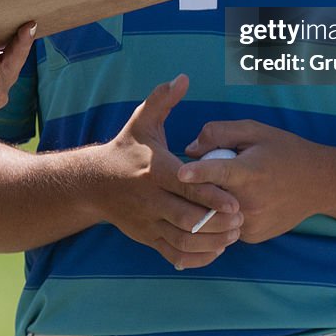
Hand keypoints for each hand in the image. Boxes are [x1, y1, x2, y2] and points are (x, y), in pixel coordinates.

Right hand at [91, 75, 242, 269]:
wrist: (93, 183)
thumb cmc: (125, 149)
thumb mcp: (141, 121)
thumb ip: (163, 100)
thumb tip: (182, 78)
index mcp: (154, 170)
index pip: (186, 186)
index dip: (211, 196)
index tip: (235, 202)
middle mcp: (150, 198)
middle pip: (187, 218)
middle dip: (216, 223)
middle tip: (241, 220)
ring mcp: (148, 221)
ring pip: (182, 240)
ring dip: (210, 242)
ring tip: (233, 235)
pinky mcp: (147, 237)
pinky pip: (173, 254)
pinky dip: (196, 257)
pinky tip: (215, 250)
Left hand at [179, 120, 329, 243]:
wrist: (318, 184)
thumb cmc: (283, 151)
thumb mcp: (254, 131)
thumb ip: (219, 133)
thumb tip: (190, 150)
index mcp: (250, 172)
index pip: (219, 173)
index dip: (198, 173)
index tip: (180, 173)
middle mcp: (249, 202)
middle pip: (208, 196)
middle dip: (199, 186)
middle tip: (211, 170)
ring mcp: (250, 224)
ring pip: (214, 213)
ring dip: (212, 200)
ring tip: (234, 185)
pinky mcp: (252, 237)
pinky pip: (225, 223)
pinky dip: (225, 212)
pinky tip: (244, 199)